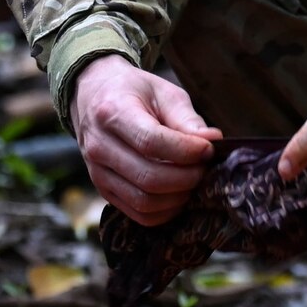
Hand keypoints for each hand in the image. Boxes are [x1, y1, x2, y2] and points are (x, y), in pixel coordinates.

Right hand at [70, 55, 219, 225]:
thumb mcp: (162, 92)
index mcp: (112, 112)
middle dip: (187, 177)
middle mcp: (99, 146)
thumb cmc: (134, 92)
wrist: (93, 97)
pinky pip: (138, 214)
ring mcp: (98, 173)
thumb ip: (187, 118)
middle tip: (204, 167)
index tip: (208, 149)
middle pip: (149, 177)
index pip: (151, 142)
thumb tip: (213, 142)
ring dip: (178, 197)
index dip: (186, 151)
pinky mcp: (103, 191)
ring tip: (193, 179)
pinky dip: (165, 211)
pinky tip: (179, 194)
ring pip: (144, 201)